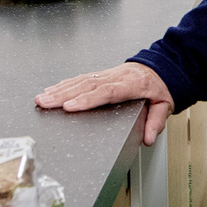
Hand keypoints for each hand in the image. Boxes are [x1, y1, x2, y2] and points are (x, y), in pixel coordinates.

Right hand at [36, 62, 174, 145]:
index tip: (69, 107)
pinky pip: (82, 77)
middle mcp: (118, 77)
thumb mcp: (165, 105)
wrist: (164, 67)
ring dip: (60, 89)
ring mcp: (109, 74)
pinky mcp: (103, 74)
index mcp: (134, 84)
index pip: (108, 91)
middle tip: (45, 102)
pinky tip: (52, 90)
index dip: (87, 99)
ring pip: (82, 80)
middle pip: (88, 85)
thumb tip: (148, 138)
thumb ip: (156, 121)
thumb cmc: (161, 87)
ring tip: (42, 98)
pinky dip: (65, 84)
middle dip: (64, 94)